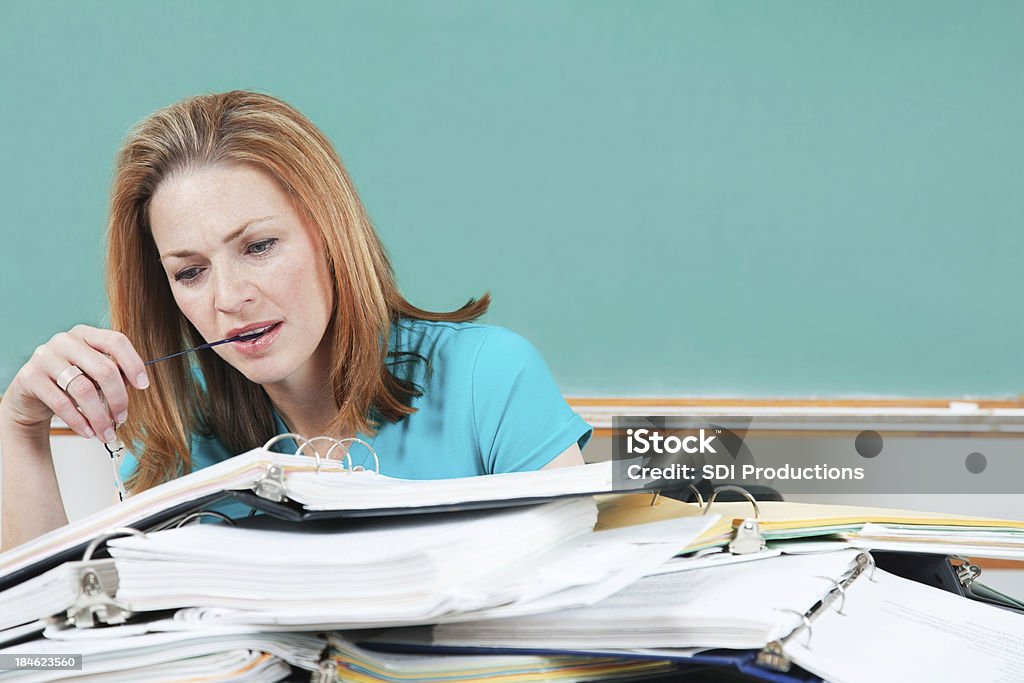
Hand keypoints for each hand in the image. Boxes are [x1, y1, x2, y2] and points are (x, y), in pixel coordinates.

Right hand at [0, 325, 148, 442]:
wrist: (30, 398)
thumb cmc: (70, 384)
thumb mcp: (93, 375)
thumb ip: (114, 374)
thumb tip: (137, 383)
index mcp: (86, 334)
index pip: (116, 341)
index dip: (133, 364)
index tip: (143, 386)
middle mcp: (65, 341)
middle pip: (103, 369)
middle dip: (118, 398)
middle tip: (123, 418)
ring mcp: (45, 356)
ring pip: (83, 389)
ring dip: (100, 416)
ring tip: (107, 433)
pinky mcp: (30, 376)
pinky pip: (61, 403)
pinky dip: (79, 421)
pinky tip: (88, 432)